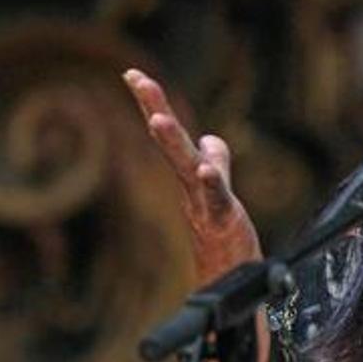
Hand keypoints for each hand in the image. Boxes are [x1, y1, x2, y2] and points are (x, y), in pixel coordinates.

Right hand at [123, 68, 261, 284]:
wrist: (229, 288)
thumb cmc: (224, 243)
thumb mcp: (221, 197)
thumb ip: (219, 166)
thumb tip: (212, 140)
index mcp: (192, 178)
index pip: (173, 136)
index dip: (155, 105)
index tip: (133, 74)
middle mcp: (192, 188)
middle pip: (172, 143)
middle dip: (154, 108)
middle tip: (136, 78)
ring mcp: (204, 205)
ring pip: (186, 168)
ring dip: (172, 144)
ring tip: (159, 119)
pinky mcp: (223, 220)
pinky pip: (216, 198)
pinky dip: (211, 182)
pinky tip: (206, 169)